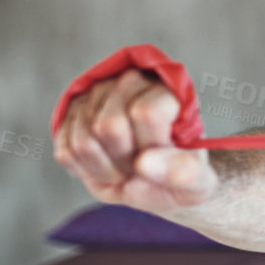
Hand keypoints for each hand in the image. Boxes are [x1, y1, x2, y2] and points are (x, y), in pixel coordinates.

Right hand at [53, 69, 217, 210]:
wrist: (155, 181)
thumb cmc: (179, 175)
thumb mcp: (198, 182)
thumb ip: (186, 173)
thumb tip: (145, 163)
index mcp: (167, 89)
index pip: (145, 113)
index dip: (152, 146)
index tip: (165, 154)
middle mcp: (128, 82)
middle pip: (108, 127)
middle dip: (127, 160)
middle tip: (143, 164)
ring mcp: (94, 96)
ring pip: (84, 141)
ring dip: (107, 169)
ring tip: (126, 166)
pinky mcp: (68, 116)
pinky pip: (66, 153)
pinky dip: (87, 172)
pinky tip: (106, 167)